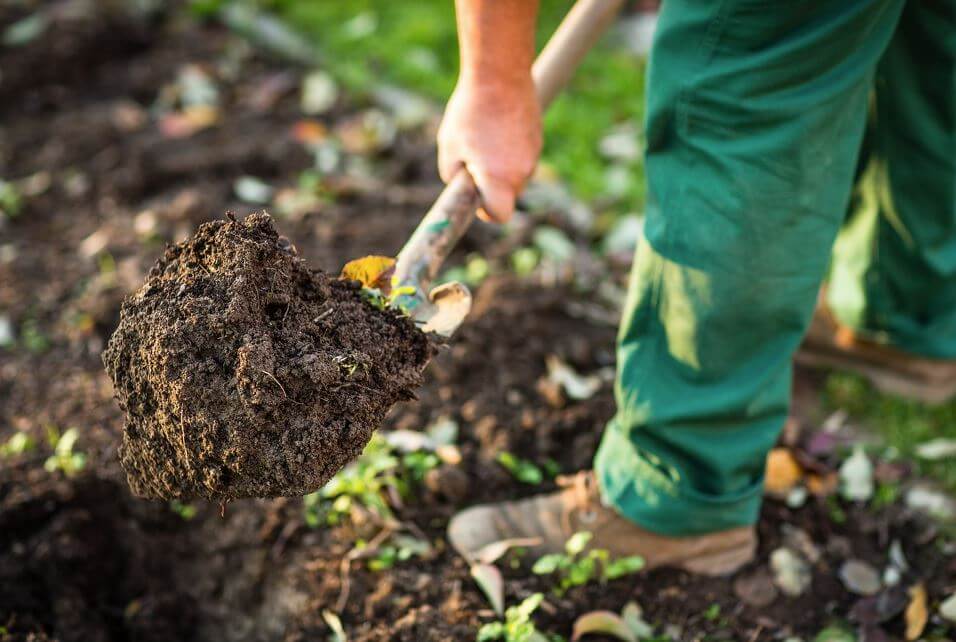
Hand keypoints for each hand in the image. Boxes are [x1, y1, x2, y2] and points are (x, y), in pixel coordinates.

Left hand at [437, 75, 541, 222]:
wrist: (500, 74)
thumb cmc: (470, 111)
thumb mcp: (449, 147)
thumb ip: (454, 176)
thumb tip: (464, 187)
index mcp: (499, 178)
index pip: (500, 216)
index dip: (486, 212)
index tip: (476, 197)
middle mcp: (522, 172)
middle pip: (508, 196)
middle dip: (491, 187)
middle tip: (472, 160)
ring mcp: (533, 156)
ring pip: (515, 176)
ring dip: (500, 167)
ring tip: (484, 138)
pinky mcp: (537, 139)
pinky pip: (522, 157)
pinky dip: (510, 151)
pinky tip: (497, 127)